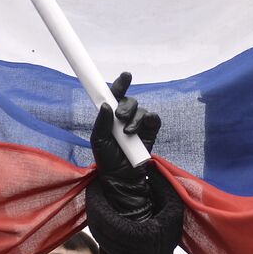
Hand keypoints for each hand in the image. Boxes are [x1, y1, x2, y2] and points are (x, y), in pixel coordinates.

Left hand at [90, 72, 161, 220]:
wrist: (122, 177)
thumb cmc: (107, 159)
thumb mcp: (99, 140)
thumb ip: (101, 122)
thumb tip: (105, 105)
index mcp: (111, 115)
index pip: (115, 96)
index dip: (120, 84)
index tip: (126, 76)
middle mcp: (126, 116)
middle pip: (129, 100)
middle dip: (125, 105)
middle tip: (120, 117)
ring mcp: (139, 123)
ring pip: (141, 110)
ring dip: (134, 119)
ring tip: (128, 133)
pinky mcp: (151, 131)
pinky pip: (153, 119)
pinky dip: (149, 119)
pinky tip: (142, 126)